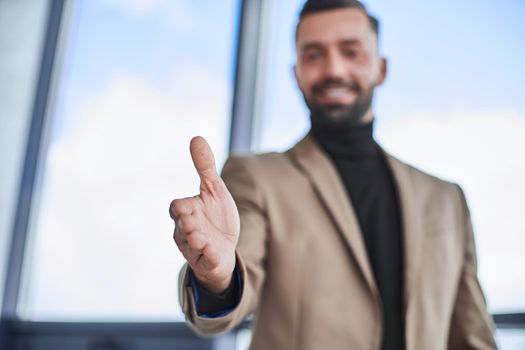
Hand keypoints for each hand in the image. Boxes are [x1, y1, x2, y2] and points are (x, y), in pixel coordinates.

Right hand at [170, 136, 239, 293]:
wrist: (226, 246)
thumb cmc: (216, 216)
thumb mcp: (214, 189)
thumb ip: (205, 167)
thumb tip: (196, 138)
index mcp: (186, 212)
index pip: (176, 208)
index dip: (180, 208)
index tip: (185, 207)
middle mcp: (186, 230)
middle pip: (181, 226)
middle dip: (187, 223)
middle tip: (193, 221)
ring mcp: (196, 247)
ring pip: (191, 244)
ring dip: (195, 240)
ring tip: (200, 238)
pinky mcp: (207, 260)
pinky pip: (206, 259)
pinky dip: (208, 256)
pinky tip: (214, 251)